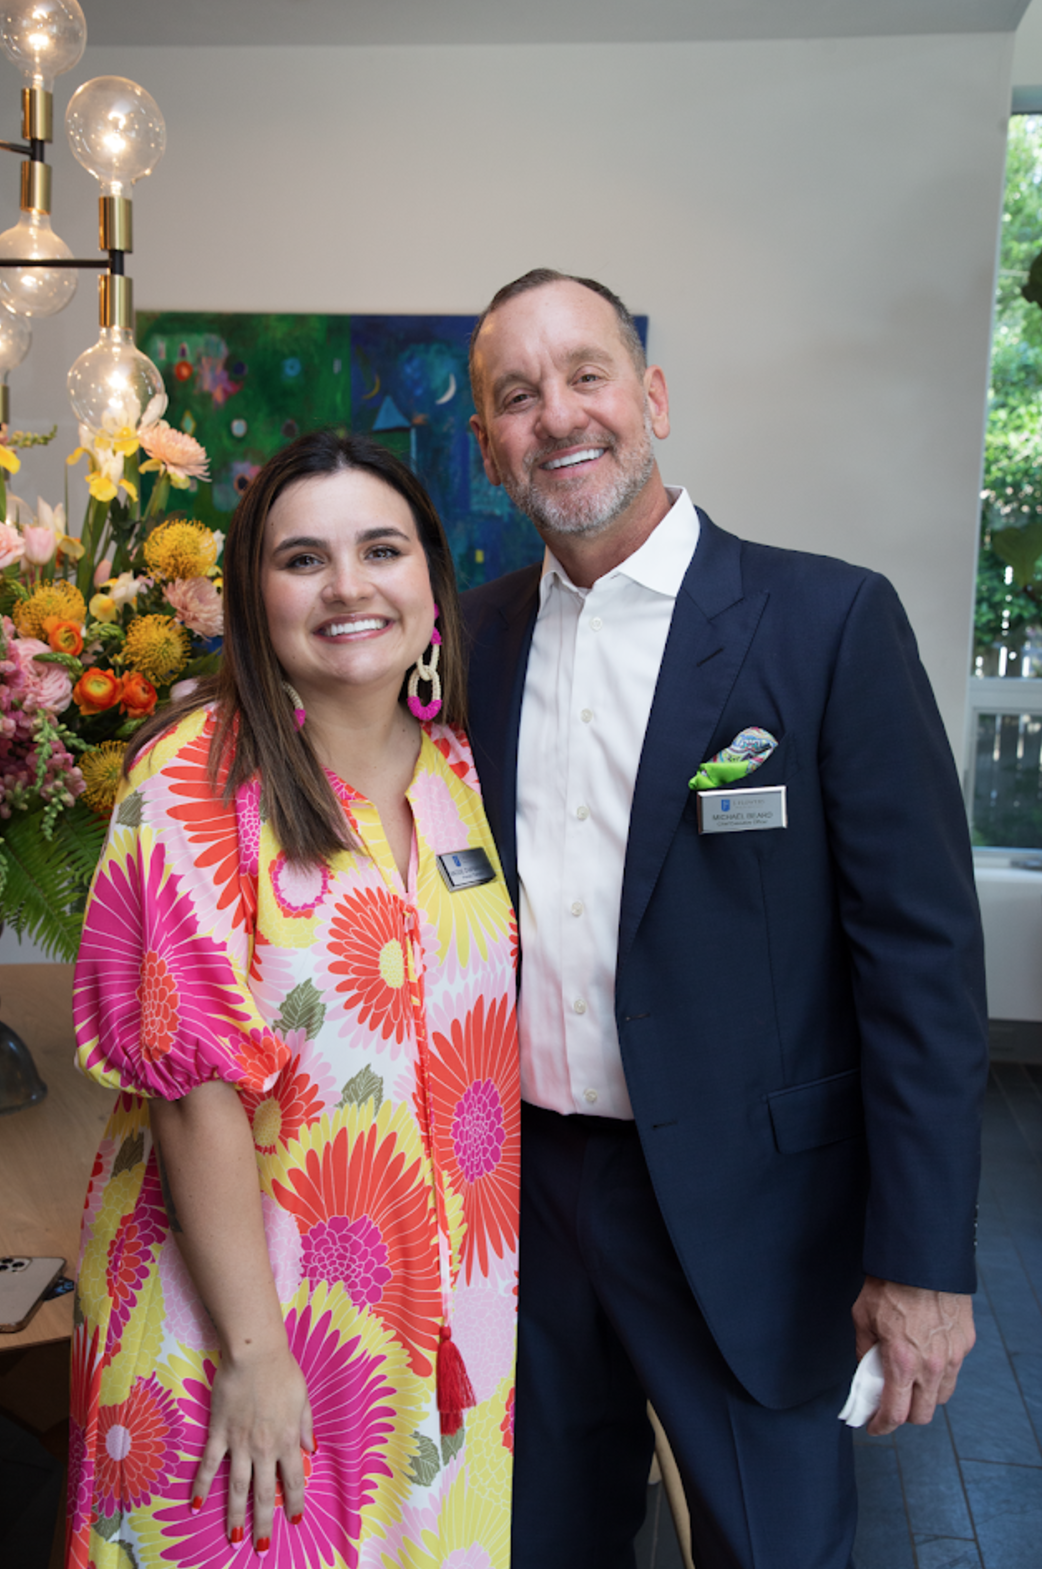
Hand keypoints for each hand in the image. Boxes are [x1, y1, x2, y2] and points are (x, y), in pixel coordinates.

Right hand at [191, 1340, 313, 1549]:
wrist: (255, 1354)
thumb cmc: (283, 1371)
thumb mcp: (303, 1399)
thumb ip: (304, 1426)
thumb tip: (310, 1449)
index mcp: (286, 1440)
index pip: (293, 1480)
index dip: (295, 1502)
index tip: (295, 1520)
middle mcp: (263, 1448)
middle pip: (264, 1494)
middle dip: (263, 1522)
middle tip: (260, 1547)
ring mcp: (239, 1443)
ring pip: (237, 1488)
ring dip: (235, 1515)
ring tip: (234, 1538)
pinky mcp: (219, 1433)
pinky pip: (209, 1465)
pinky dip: (202, 1486)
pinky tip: (195, 1505)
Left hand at [852, 1275, 974, 1434]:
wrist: (921, 1257)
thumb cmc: (889, 1284)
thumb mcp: (862, 1318)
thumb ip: (865, 1351)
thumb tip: (867, 1371)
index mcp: (902, 1362)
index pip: (895, 1414)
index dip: (882, 1426)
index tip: (874, 1427)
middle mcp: (932, 1366)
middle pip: (922, 1414)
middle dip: (905, 1416)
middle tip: (891, 1405)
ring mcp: (953, 1356)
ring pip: (942, 1396)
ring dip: (925, 1397)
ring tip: (910, 1381)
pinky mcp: (965, 1343)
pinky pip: (953, 1370)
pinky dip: (939, 1373)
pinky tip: (926, 1357)